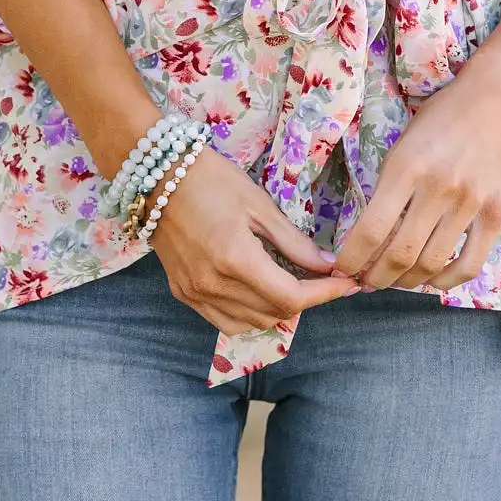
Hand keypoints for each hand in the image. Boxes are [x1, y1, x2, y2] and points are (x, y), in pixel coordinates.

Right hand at [150, 148, 356, 335]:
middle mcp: (214, 285)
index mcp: (236, 259)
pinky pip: (225, 321)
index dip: (324, 294)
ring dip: (279, 310)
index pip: (291, 297)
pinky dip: (250, 316)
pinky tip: (259, 295)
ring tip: (293, 286)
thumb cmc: (210, 180)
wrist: (155, 177)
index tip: (345, 283)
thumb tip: (327, 265)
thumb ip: (294, 243)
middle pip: (275, 313)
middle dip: (306, 300)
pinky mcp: (183, 293)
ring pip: (252, 323)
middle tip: (322, 279)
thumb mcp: (259, 205)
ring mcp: (195, 293)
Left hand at [334, 50, 500, 295]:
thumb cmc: (446, 115)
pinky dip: (446, 281)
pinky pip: (470, 264)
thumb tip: (371, 233)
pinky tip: (433, 279)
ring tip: (395, 280)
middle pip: (399, 255)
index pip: (370, 230)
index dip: (351, 260)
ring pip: (431, 264)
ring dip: (406, 282)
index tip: (342, 269)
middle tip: (365, 282)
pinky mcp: (497, 213)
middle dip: (375, 278)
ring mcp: (471, 203)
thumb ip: (389, 185)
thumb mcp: (405, 142)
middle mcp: (438, 188)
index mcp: (406, 167)